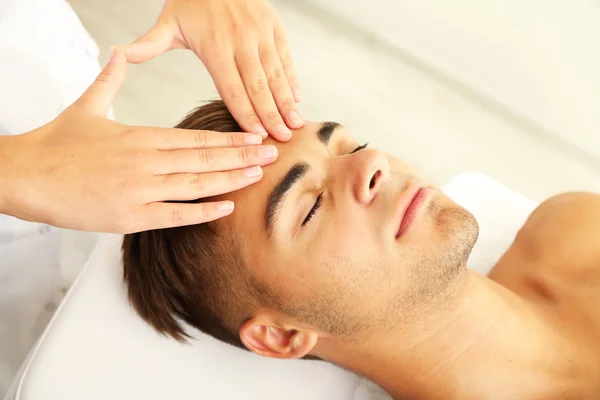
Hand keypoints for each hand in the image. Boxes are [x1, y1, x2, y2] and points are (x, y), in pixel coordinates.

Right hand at [0, 49, 277, 232]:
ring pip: (195, 183)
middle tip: (272, 155)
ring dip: (230, 180)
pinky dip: (201, 211)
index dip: (228, 138)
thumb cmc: (57, 142)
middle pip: (203, 157)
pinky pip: (174, 213)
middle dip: (241, 156)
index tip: (253, 137)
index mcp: (140, 135)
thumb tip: (119, 51)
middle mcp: (146, 160)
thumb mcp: (87, 104)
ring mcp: (139, 189)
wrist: (26, 173)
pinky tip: (226, 207)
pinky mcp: (129, 215)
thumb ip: (109, 79)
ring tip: (257, 176)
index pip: (195, 136)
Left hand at [119, 0, 302, 140]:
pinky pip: (285, 57)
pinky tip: (297, 98)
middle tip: (282, 139)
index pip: (232, 89)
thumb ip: (147, 44)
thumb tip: (117, 54)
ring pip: (275, 74)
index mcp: (215, 47)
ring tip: (296, 124)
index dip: (245, 114)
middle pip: (258, 86)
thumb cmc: (190, 2)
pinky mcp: (274, 26)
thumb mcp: (167, 23)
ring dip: (286, 101)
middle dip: (271, 115)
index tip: (255, 136)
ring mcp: (260, 33)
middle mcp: (241, 41)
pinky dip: (292, 77)